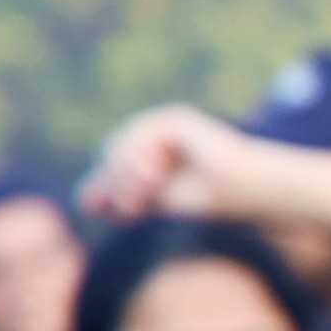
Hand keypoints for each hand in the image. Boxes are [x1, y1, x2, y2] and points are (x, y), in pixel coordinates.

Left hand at [80, 104, 265, 224]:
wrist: (246, 191)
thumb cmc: (210, 200)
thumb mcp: (156, 202)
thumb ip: (122, 198)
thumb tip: (85, 206)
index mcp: (155, 158)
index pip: (114, 166)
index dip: (103, 186)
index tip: (103, 211)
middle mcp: (159, 139)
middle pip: (112, 152)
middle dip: (115, 180)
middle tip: (132, 205)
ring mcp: (169, 127)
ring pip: (124, 141)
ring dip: (126, 170)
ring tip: (143, 192)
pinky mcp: (179, 119)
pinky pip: (145, 131)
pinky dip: (141, 153)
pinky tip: (152, 175)